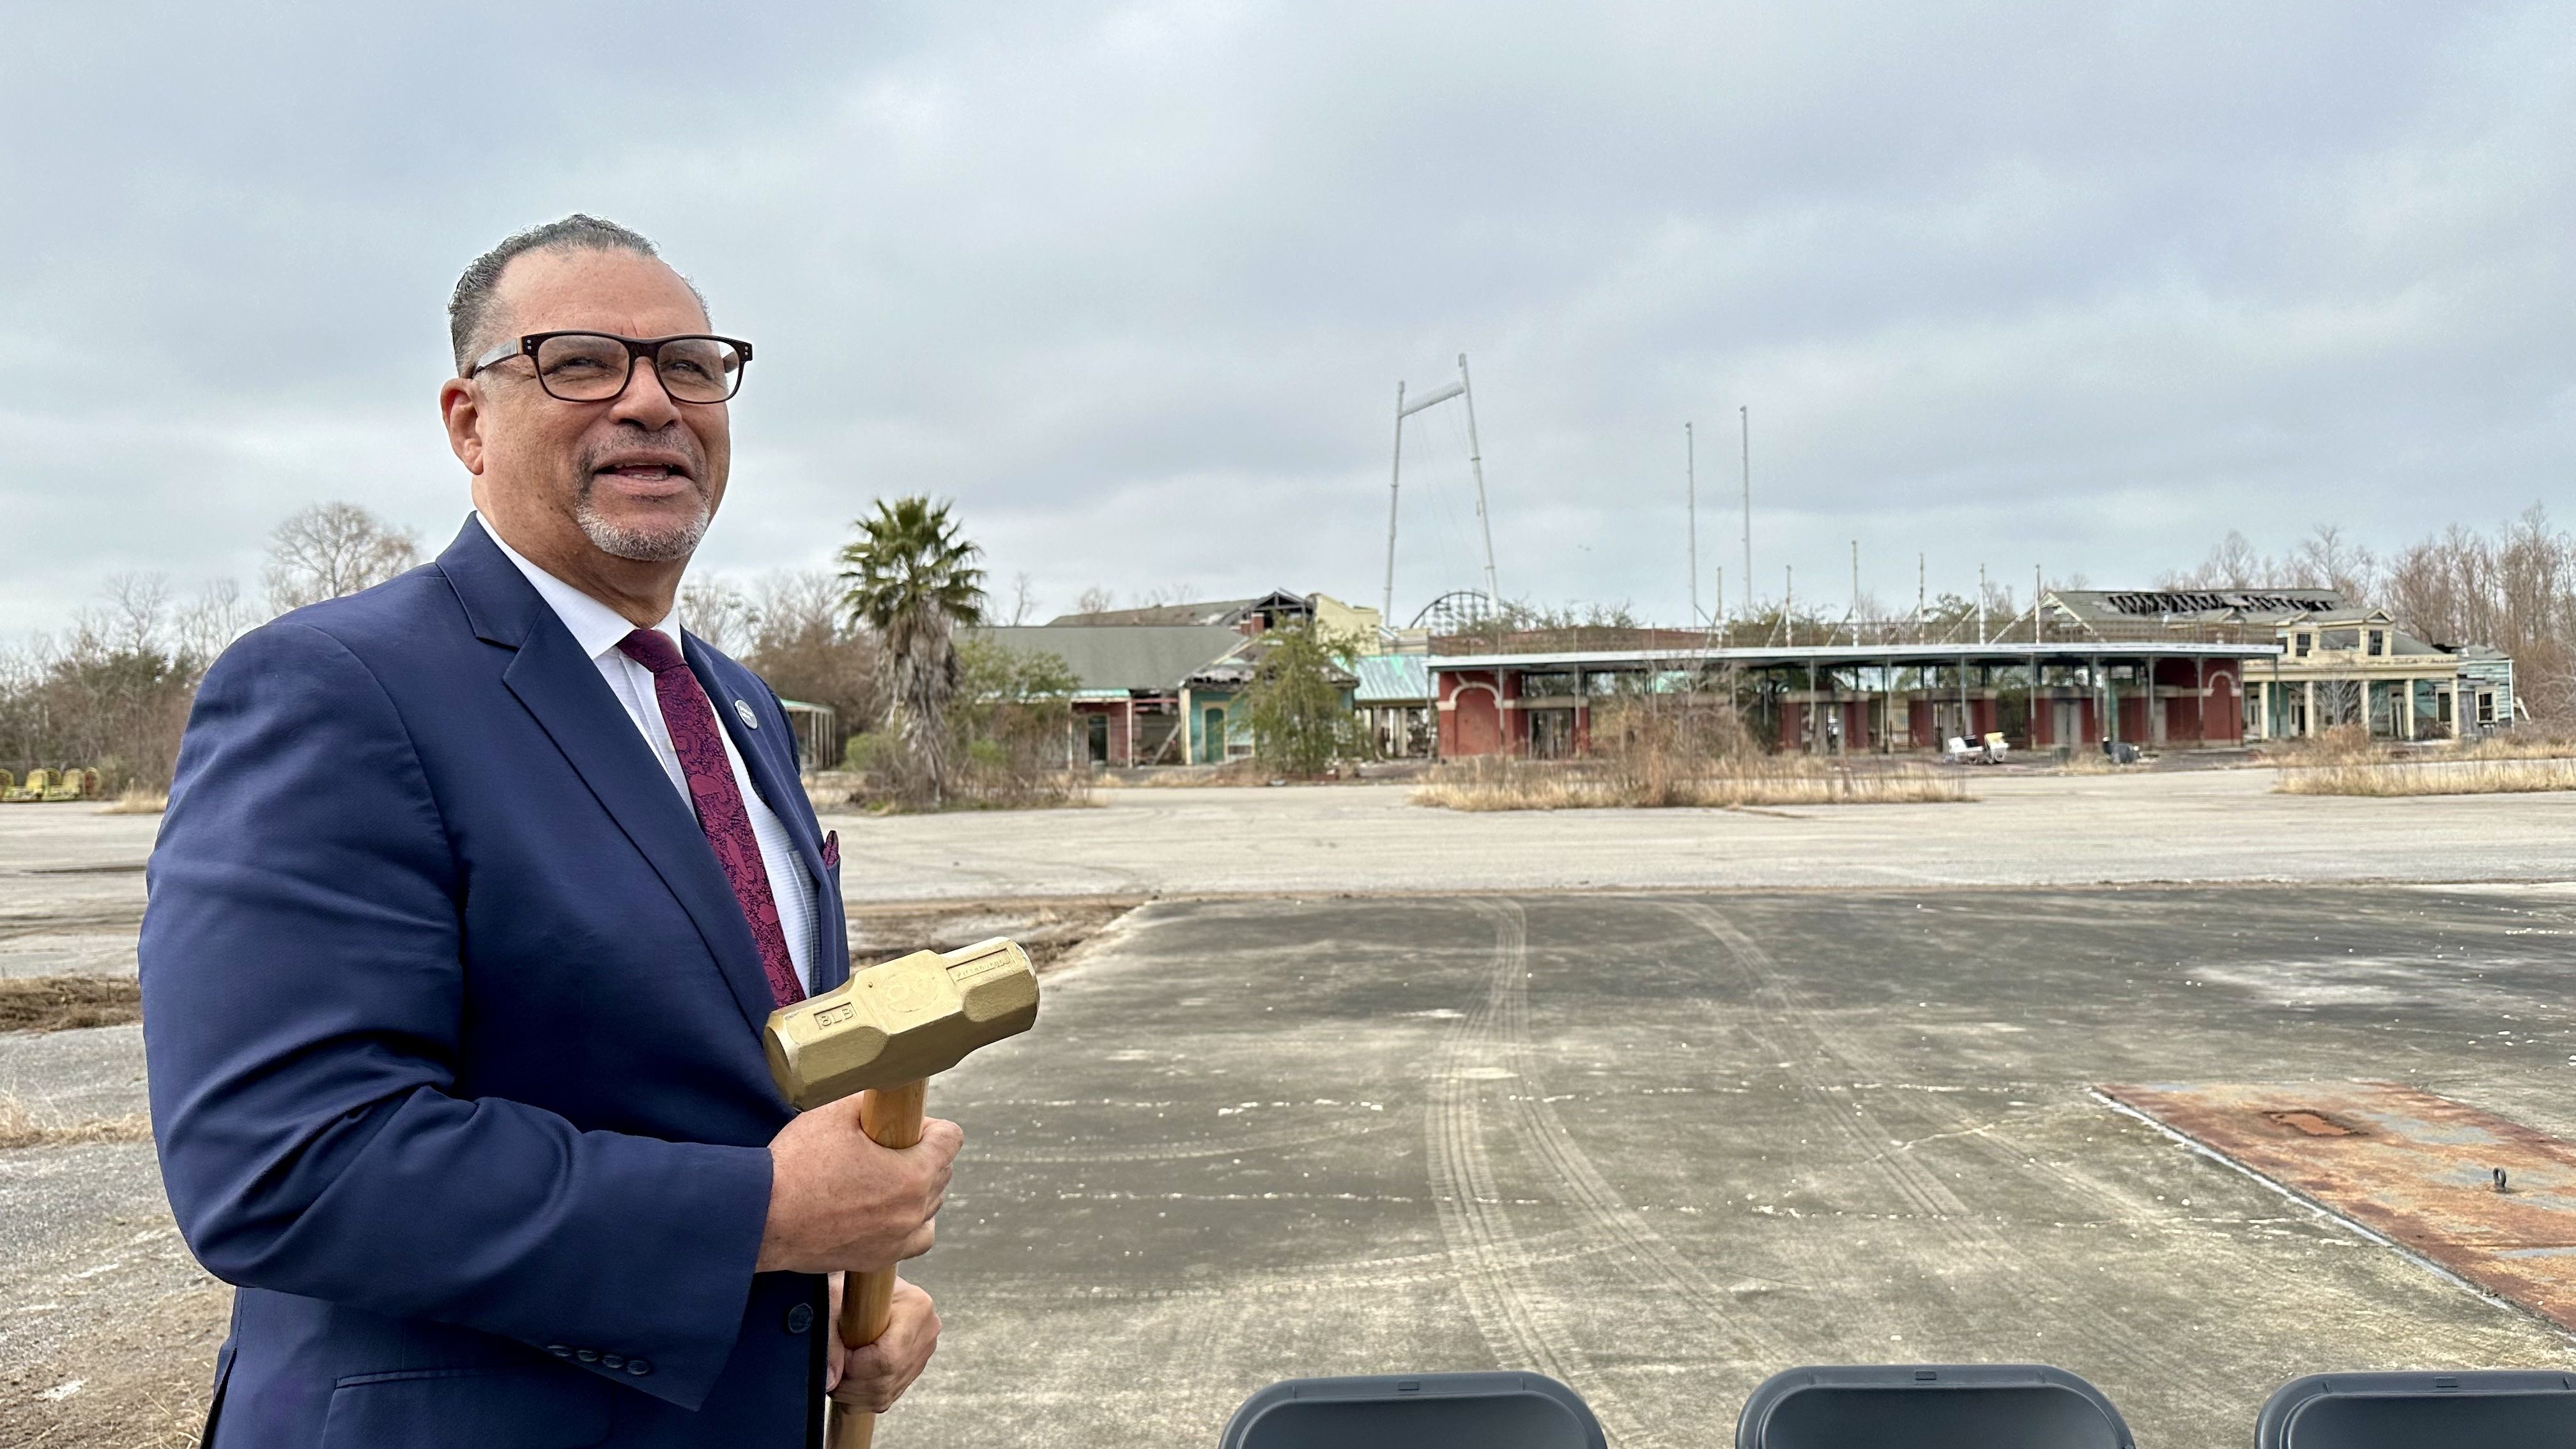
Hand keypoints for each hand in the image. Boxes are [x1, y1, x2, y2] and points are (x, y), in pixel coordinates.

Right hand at [755, 1097, 960, 1274]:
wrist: (761, 1218)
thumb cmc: (796, 1165)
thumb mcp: (836, 1113)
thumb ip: (875, 1105)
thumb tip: (889, 1103)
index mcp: (913, 1173)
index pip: (952, 1139)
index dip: (929, 1125)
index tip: (904, 1126)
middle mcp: (914, 1210)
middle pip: (942, 1171)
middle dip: (921, 1154)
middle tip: (884, 1148)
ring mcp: (898, 1239)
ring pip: (931, 1205)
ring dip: (917, 1188)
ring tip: (882, 1178)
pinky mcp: (879, 1258)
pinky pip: (916, 1237)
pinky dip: (910, 1222)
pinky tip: (886, 1209)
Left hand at [827, 1274, 939, 1412]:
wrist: (864, 1281)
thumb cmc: (849, 1283)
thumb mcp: (833, 1299)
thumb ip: (829, 1338)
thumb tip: (831, 1379)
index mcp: (916, 1307)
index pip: (889, 1358)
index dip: (855, 1367)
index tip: (836, 1356)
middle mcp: (927, 1331)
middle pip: (887, 1380)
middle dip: (850, 1385)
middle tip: (830, 1370)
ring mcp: (924, 1350)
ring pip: (885, 1394)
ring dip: (853, 1393)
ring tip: (837, 1371)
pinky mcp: (914, 1365)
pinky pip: (887, 1396)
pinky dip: (862, 1395)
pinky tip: (849, 1377)